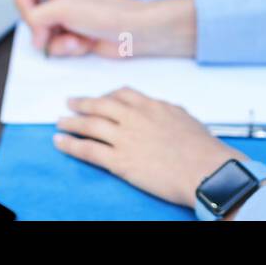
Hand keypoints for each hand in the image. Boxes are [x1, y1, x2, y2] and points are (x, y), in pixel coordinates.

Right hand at [10, 0, 195, 57]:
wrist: (134, 32)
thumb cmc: (108, 12)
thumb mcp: (65, 7)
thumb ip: (37, 15)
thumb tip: (33, 32)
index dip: (23, 5)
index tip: (36, 16)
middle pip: (29, 15)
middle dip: (42, 29)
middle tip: (55, 31)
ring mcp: (67, 18)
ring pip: (43, 35)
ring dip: (58, 42)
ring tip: (76, 39)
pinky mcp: (74, 35)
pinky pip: (57, 46)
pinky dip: (68, 49)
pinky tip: (84, 45)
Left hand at [53, 86, 247, 207]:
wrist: (206, 170)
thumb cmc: (203, 149)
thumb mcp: (186, 119)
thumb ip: (170, 112)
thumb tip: (166, 110)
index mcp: (151, 106)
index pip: (122, 95)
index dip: (107, 96)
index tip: (100, 99)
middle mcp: (134, 117)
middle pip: (100, 105)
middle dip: (82, 103)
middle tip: (70, 103)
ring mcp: (125, 138)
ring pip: (89, 125)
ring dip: (71, 123)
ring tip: (59, 122)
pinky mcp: (120, 161)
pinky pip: (88, 150)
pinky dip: (70, 145)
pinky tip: (60, 142)